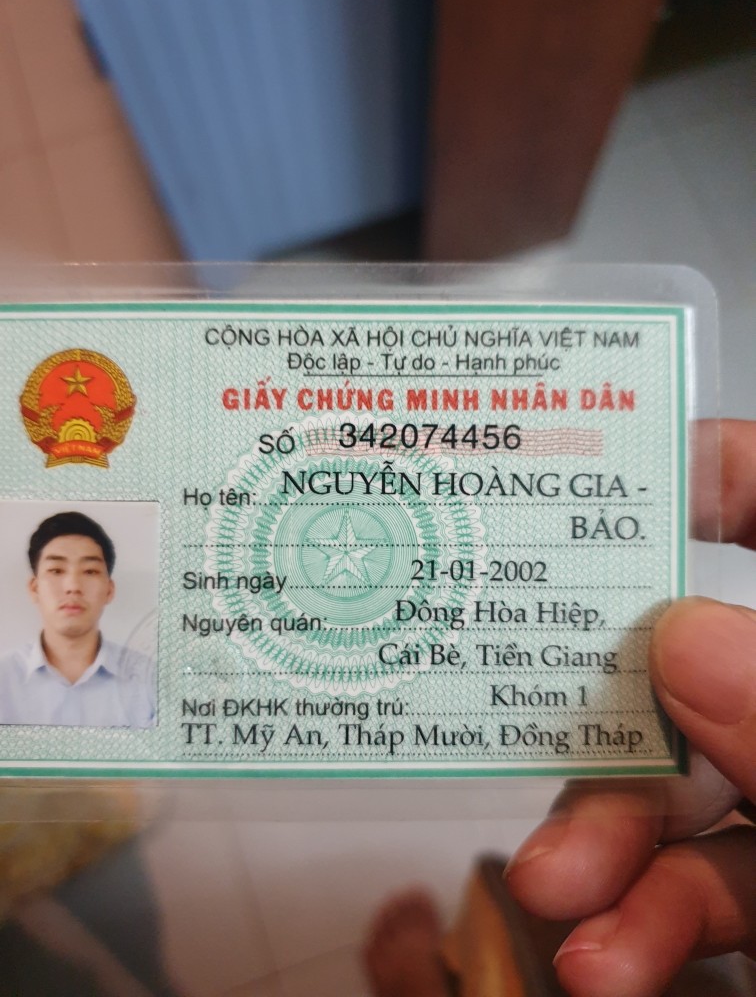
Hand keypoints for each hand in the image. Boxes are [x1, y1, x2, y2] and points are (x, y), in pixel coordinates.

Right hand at [505, 420, 755, 996]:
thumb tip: (686, 636)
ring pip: (683, 787)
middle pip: (689, 656)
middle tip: (529, 734)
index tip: (595, 473)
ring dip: (604, 842)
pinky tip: (610, 960)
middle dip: (603, 710)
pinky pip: (705, 884)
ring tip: (556, 892)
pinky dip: (647, 921)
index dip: (703, 467)